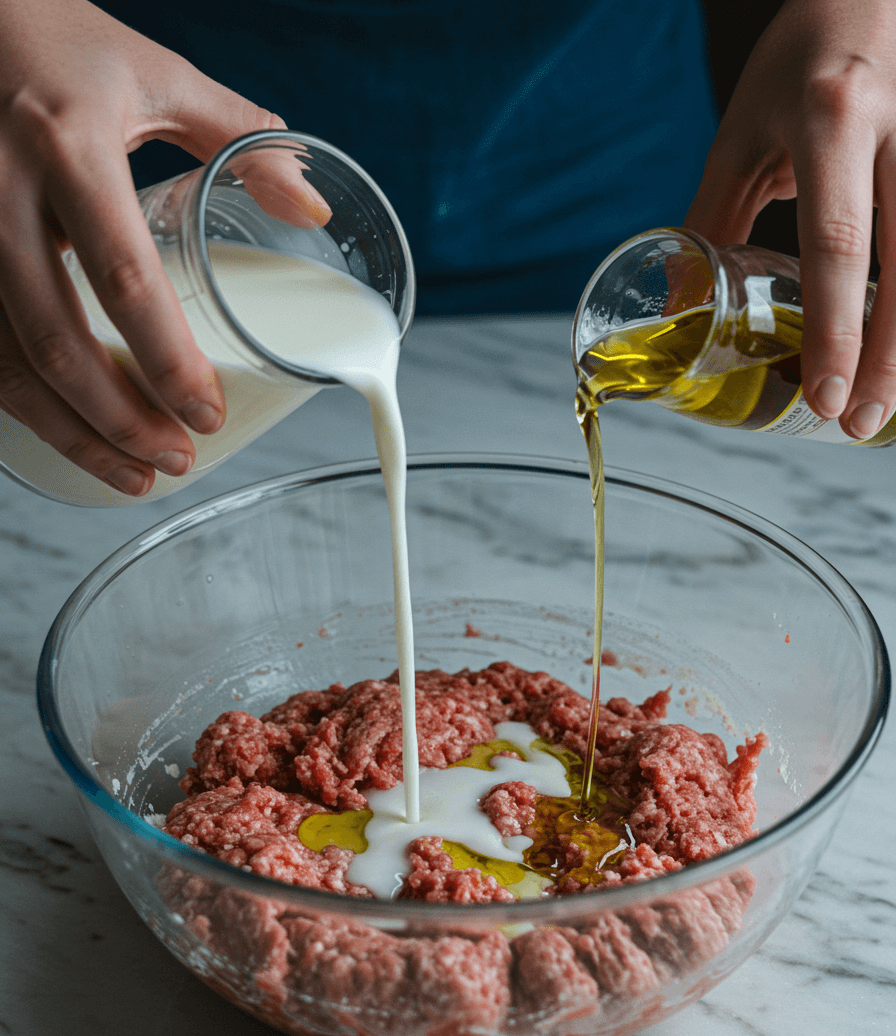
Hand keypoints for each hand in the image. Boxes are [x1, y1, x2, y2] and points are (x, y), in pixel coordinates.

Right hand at [0, 0, 328, 494]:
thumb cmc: (62, 43)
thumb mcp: (156, 75)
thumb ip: (242, 139)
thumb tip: (312, 210)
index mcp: (68, 145)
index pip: (123, 279)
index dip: (168, 360)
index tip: (208, 414)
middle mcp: (1, 191)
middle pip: (58, 341)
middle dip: (120, 420)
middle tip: (176, 461)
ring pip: (9, 361)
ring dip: (71, 432)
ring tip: (134, 476)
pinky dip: (25, 406)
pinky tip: (70, 437)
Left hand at [685, 0, 895, 440]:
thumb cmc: (801, 59)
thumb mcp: (742, 131)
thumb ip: (711, 219)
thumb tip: (677, 311)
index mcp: (834, 122)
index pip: (839, 245)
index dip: (834, 330)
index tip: (822, 397)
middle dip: (886, 361)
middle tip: (855, 425)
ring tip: (880, 408)